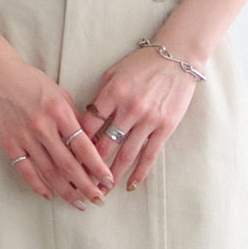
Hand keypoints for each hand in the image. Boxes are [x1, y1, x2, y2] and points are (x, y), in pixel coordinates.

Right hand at [0, 48, 115, 208]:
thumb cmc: (32, 82)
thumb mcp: (60, 94)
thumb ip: (75, 118)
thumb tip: (91, 144)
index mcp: (59, 112)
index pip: (83, 146)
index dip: (97, 166)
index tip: (108, 180)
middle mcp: (42, 126)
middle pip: (68, 164)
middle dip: (86, 185)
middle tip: (98, 200)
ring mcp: (24, 137)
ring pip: (49, 172)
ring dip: (66, 191)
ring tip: (79, 203)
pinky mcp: (9, 144)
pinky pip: (26, 171)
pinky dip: (38, 186)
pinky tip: (50, 195)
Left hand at [78, 43, 201, 190]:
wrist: (178, 57)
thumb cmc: (142, 63)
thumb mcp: (114, 73)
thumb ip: (101, 96)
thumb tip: (86, 121)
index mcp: (112, 93)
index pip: (89, 126)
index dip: (77, 144)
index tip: (69, 160)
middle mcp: (129, 109)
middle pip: (104, 145)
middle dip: (90, 167)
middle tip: (80, 183)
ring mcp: (148, 120)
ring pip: (126, 155)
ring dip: (112, 175)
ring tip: (101, 191)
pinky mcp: (165, 127)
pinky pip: (150, 154)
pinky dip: (139, 172)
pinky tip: (130, 185)